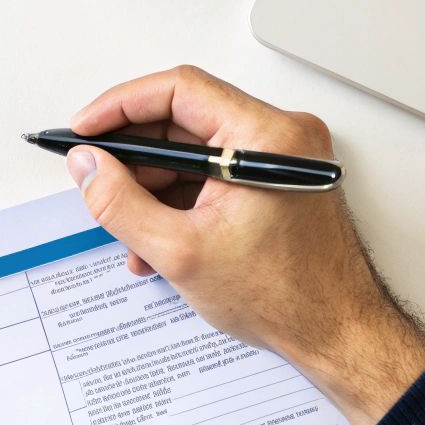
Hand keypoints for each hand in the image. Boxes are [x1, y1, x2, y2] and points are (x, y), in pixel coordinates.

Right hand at [66, 66, 424, 424]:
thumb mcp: (180, 252)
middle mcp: (281, 137)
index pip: (179, 90)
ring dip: (154, 188)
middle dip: (135, 158)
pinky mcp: (277, 180)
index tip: (87, 129)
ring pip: (195, 152)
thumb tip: (88, 167)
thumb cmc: (287, 298)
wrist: (337, 334)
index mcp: (266, 138)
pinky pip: (215, 174)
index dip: (121, 106)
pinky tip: (160, 237)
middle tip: (98, 181)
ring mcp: (281, 159)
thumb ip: (120, 203)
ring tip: (131, 231)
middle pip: (184, 120)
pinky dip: (182, 200)